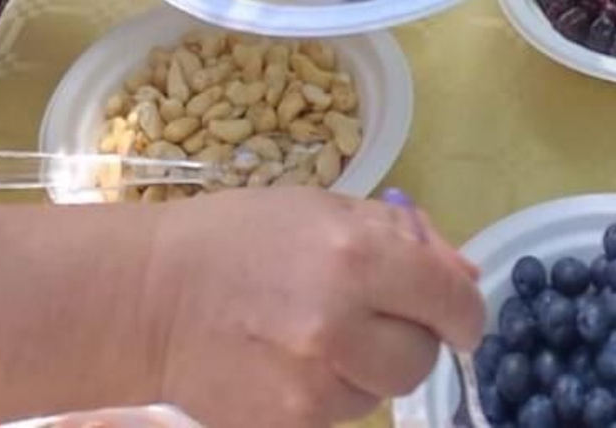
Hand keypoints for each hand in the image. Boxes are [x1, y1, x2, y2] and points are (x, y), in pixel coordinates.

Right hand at [140, 179, 483, 427]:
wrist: (152, 298)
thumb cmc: (241, 236)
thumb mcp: (326, 210)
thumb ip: (402, 241)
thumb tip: (463, 278)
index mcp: (357, 257)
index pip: (452, 304)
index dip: (464, 311)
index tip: (455, 312)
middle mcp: (342, 325)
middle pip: (422, 358)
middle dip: (412, 336)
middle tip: (376, 313)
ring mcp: (313, 386)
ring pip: (385, 392)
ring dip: (372, 366)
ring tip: (326, 334)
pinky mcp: (289, 426)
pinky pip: (343, 414)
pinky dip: (335, 391)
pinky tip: (297, 361)